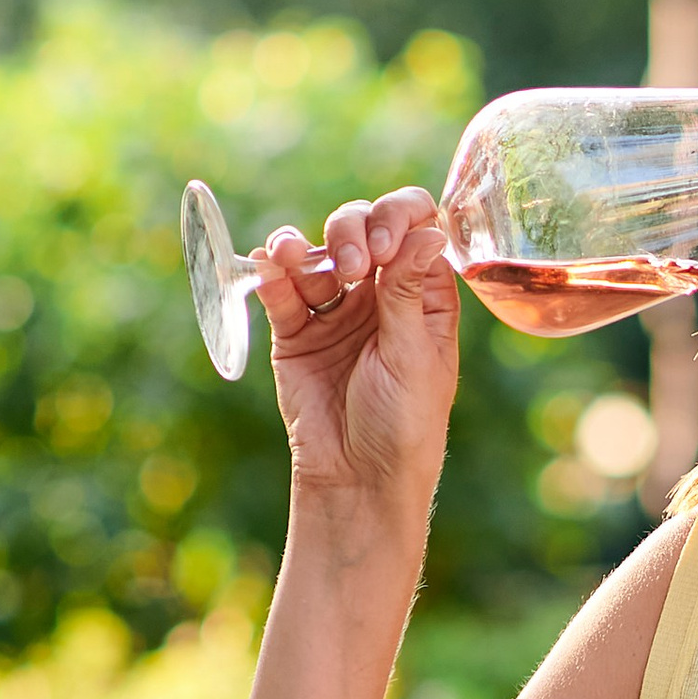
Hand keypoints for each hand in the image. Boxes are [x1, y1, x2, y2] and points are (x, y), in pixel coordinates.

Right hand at [250, 188, 458, 503]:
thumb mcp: (413, 354)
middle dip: (350, 233)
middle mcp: (380, 293)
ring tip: (288, 255)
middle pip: (360, 230)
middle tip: (352, 268)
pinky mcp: (296, 332)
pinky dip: (273, 274)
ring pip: (317, 255)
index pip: (414, 227)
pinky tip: (267, 264)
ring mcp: (336, 310)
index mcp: (423, 294)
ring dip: (303, 248)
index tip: (383, 247)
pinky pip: (282, 292)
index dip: (398, 219)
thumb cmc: (404, 422)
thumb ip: (407, 290)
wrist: (357, 478)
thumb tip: (429, 231)